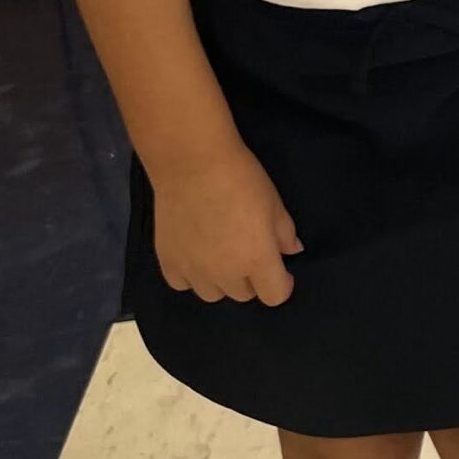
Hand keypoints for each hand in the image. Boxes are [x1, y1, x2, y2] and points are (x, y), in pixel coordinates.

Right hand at [153, 142, 300, 303]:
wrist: (191, 162)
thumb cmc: (241, 178)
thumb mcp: (274, 203)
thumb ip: (285, 234)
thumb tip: (291, 251)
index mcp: (257, 260)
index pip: (275, 296)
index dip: (282, 284)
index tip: (281, 269)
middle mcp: (224, 274)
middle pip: (244, 295)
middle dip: (251, 278)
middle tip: (248, 252)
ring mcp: (193, 270)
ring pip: (212, 294)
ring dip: (221, 281)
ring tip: (219, 255)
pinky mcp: (167, 261)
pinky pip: (182, 284)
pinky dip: (191, 275)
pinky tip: (194, 255)